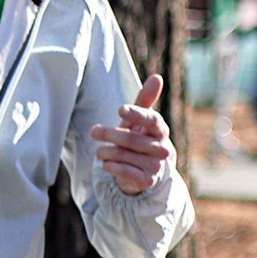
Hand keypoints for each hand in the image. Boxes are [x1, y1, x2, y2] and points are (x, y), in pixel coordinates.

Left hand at [89, 72, 173, 196]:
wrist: (143, 170)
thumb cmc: (139, 137)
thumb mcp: (139, 119)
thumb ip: (145, 100)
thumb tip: (157, 77)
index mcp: (161, 130)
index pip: (152, 120)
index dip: (136, 114)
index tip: (119, 109)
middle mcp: (162, 148)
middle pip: (132, 139)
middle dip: (109, 134)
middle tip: (93, 131)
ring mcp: (155, 165)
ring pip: (125, 155)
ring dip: (106, 152)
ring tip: (99, 151)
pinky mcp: (146, 180)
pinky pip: (126, 172)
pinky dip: (112, 166)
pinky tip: (105, 164)